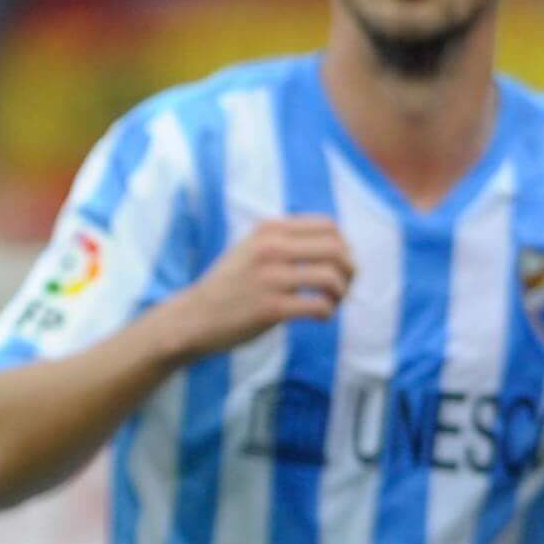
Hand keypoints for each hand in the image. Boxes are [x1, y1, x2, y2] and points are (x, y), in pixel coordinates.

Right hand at [166, 215, 355, 358]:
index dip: (344, 247)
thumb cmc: (230, 285)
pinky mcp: (271, 307)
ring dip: (340, 294)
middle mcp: (270, 248)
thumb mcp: (252, 248)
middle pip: (336, 249)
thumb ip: (286, 240)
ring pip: (331, 277)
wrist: (194, 316)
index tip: (338, 266)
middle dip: (349, 270)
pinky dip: (327, 312)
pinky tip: (319, 317)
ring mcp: (270, 277)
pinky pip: (318, 305)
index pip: (329, 226)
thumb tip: (338, 245)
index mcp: (269, 229)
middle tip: (342, 288)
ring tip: (331, 304)